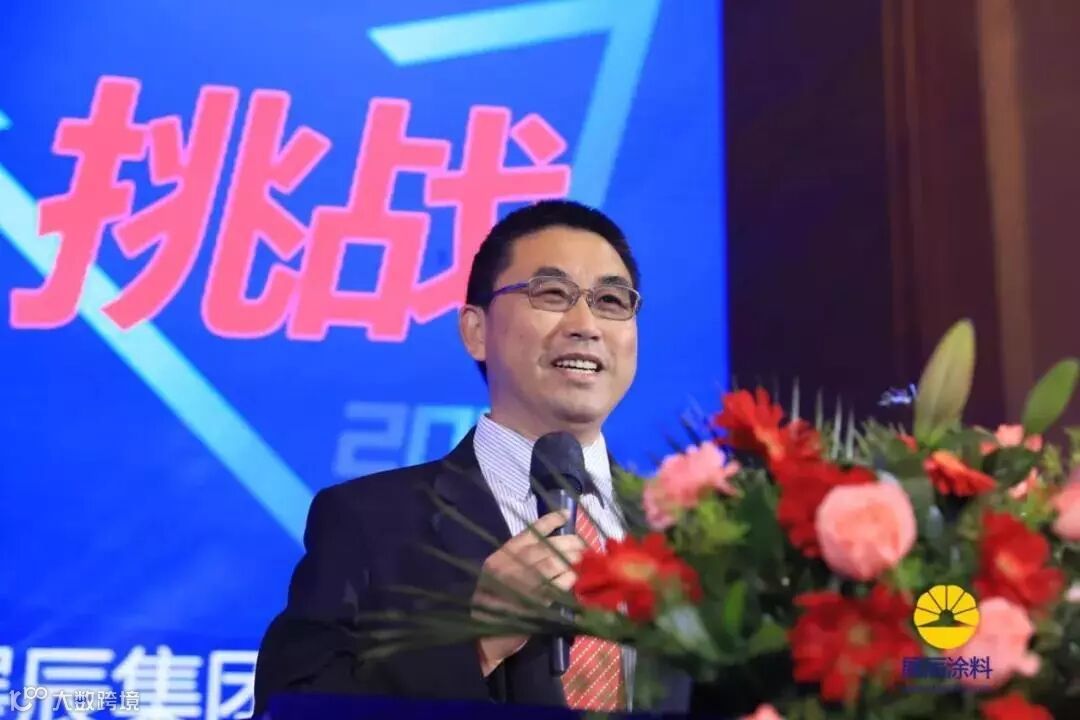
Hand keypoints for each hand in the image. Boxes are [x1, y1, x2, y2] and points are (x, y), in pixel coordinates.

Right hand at [472, 510, 585, 675]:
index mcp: (500, 557)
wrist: (483, 637)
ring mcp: (519, 583)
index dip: (548, 522)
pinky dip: (566, 580)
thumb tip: (554, 549)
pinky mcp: (530, 601)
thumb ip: (521, 562)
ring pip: (551, 563)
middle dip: (567, 543)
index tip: (564, 515)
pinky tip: (573, 579)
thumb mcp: (500, 576)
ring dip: (570, 560)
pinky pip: (554, 585)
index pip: (527, 533)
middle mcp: (508, 566)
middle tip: (582, 546)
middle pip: (544, 547)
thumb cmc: (495, 605)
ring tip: (580, 561)